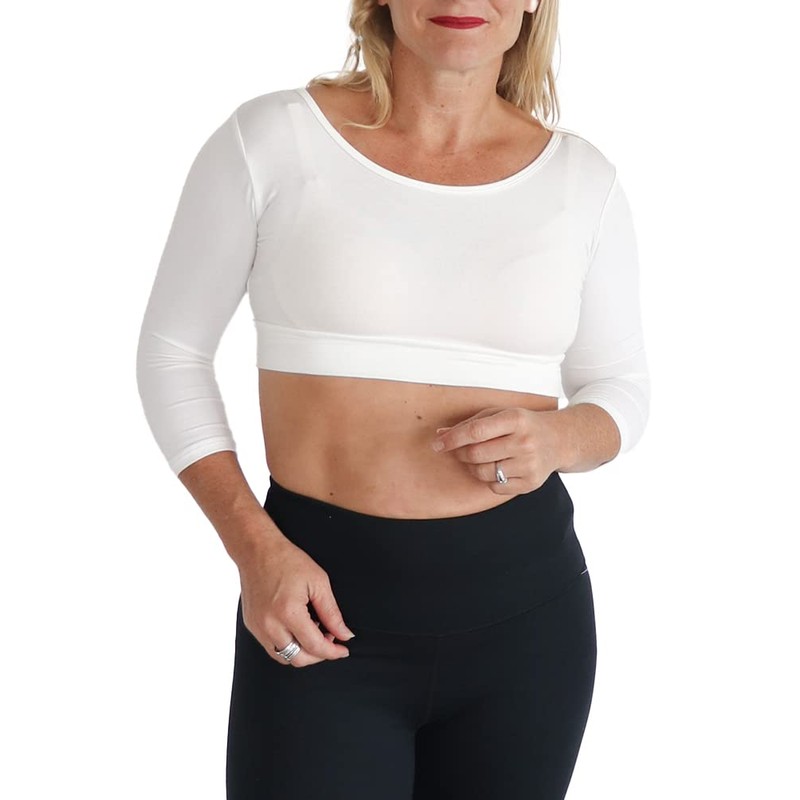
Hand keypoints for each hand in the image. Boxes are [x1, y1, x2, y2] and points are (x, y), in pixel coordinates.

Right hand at [237, 535, 355, 667]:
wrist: (257, 550)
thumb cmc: (287, 560)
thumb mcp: (318, 582)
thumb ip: (332, 613)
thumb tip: (344, 634)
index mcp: (288, 613)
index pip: (315, 646)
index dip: (333, 652)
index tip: (343, 650)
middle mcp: (269, 625)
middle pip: (298, 659)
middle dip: (318, 655)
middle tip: (330, 639)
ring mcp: (257, 627)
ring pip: (283, 656)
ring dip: (302, 652)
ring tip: (313, 631)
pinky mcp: (251, 625)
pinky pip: (271, 646)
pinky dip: (288, 644)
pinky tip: (297, 627)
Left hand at [430, 406, 565, 493]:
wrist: (558, 440)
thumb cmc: (524, 425)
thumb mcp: (500, 414)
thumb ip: (471, 423)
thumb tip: (441, 434)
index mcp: (516, 419)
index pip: (476, 431)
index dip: (453, 439)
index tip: (438, 444)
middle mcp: (524, 442)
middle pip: (476, 454)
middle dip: (460, 453)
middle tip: (458, 450)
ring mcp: (529, 465)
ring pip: (483, 473)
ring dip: (472, 467)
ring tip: (477, 458)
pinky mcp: (530, 483)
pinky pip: (495, 487)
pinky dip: (488, 479)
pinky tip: (495, 467)